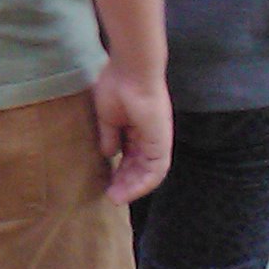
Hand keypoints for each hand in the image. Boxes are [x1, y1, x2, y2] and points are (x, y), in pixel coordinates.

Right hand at [92, 64, 171, 204]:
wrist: (131, 72)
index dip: (120, 169)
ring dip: (133, 187)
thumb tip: (108, 153)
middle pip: (140, 166)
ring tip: (117, 197)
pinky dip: (144, 184)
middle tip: (111, 194)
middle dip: (125, 181)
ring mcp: (158, 140)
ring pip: (149, 172)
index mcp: (138, 127)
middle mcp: (151, 136)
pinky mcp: (161, 143)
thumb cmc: (116, 86)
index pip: (131, 155)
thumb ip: (110, 135)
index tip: (108, 182)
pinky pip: (156, 171)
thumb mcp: (107, 116)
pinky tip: (129, 191)